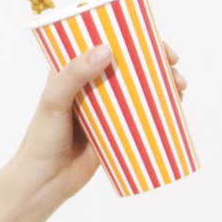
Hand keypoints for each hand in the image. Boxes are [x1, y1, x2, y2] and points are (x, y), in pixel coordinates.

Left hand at [13, 41, 186, 203]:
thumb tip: (106, 50)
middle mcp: (88, 87)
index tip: (153, 40)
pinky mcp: (115, 130)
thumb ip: (73, 76)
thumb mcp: (53, 102)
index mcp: (70, 72)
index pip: (102, 45)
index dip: (130, 38)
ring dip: (162, 83)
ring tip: (180, 86)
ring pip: (138, 89)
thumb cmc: (41, 140)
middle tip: (173, 64)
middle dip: (154, 61)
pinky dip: (161, 108)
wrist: (43, 182)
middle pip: (127, 65)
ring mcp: (103, 109)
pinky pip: (142, 114)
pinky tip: (176, 107)